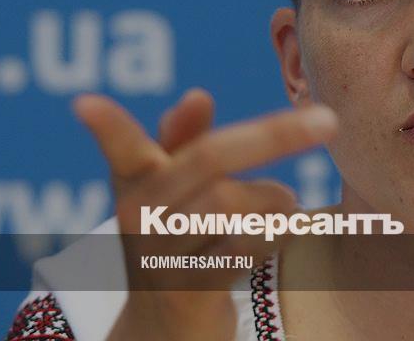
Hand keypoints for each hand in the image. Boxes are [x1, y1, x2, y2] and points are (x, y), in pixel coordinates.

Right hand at [73, 88, 336, 340]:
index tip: (84, 103)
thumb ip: (183, 142)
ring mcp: (160, 257)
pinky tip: (284, 231)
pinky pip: (244, 248)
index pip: (122, 148)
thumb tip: (197, 95)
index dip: (107, 127)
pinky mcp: (188, 291)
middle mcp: (140, 217)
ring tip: (285, 205)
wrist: (168, 330)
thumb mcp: (174, 192)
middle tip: (329, 121)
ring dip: (276, 199)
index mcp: (136, 184)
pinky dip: (276, 233)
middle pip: (210, 158)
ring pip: (233, 202)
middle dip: (274, 134)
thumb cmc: (178, 244)